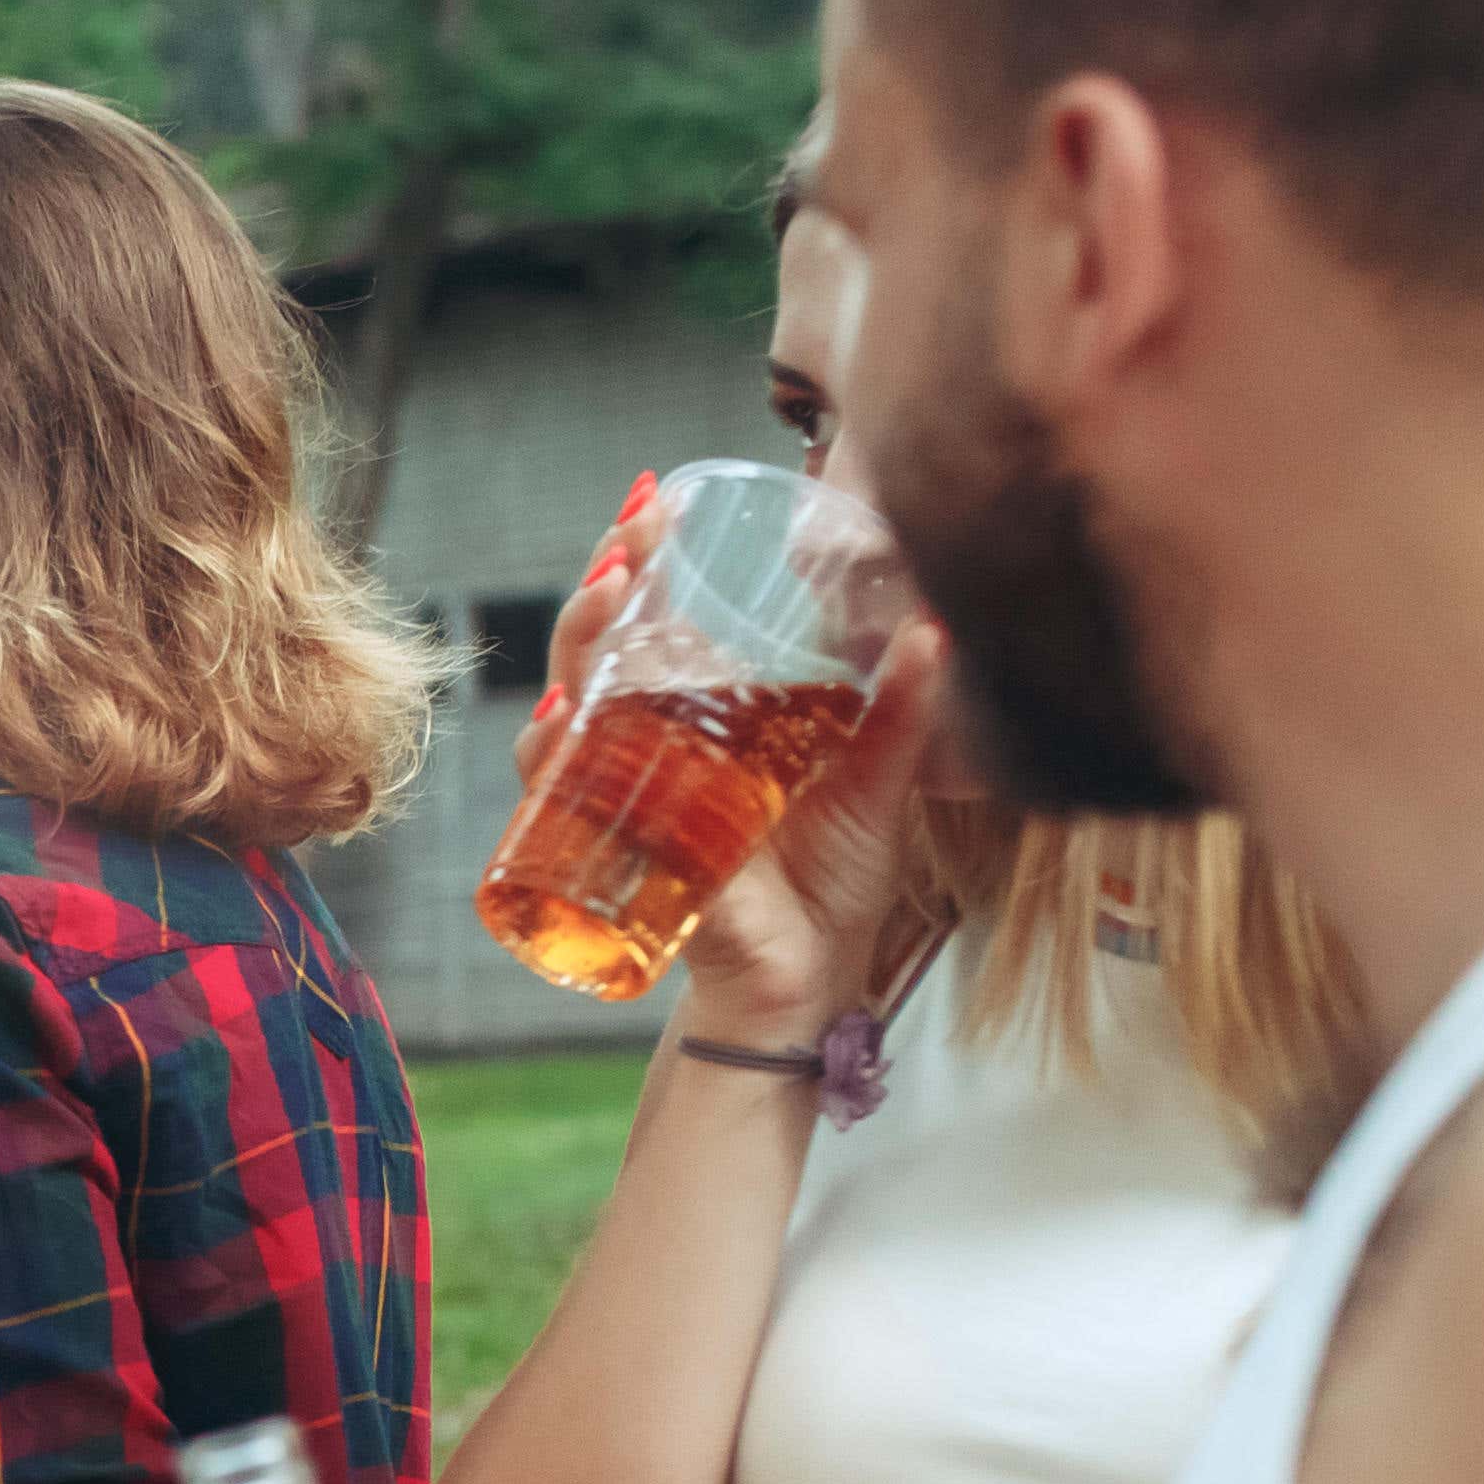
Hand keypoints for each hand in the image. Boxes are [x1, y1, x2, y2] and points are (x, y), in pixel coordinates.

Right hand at [523, 506, 951, 1045]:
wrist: (809, 979)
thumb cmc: (833, 883)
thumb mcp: (879, 781)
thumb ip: (903, 708)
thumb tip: (937, 627)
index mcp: (716, 714)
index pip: (668, 621)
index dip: (653, 563)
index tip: (658, 504)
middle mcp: (660, 743)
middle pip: (608, 649)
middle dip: (602, 588)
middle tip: (626, 542)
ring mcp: (631, 789)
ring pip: (573, 703)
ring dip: (573, 648)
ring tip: (602, 599)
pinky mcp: (618, 840)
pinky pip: (559, 793)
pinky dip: (547, 757)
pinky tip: (555, 722)